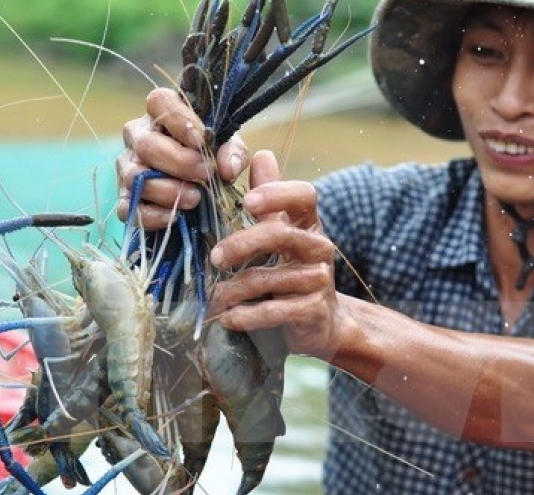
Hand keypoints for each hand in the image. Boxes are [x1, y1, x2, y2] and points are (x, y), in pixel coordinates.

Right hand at [115, 87, 249, 229]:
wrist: (199, 188)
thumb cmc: (211, 157)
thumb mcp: (228, 148)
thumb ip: (232, 152)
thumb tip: (226, 169)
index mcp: (161, 113)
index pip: (160, 102)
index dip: (179, 120)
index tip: (202, 140)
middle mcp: (138, 136)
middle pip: (147, 144)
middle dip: (179, 162)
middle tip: (205, 174)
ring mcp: (127, 167)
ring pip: (136, 177)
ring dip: (168, 190)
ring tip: (194, 199)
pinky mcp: (124, 198)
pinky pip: (128, 208)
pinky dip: (151, 216)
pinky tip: (174, 218)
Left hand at [209, 150, 344, 358]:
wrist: (320, 323)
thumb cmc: (290, 272)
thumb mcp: (280, 232)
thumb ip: (268, 197)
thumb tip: (261, 153)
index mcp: (309, 223)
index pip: (305, 195)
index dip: (278, 193)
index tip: (249, 202)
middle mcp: (319, 247)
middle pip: (281, 234)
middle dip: (242, 244)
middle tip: (214, 258)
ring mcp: (318, 280)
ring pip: (271, 278)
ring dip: (235, 289)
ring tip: (213, 297)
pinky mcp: (313, 311)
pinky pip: (275, 310)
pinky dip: (247, 315)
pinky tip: (229, 318)